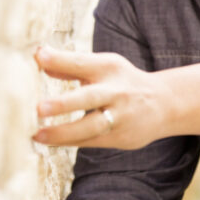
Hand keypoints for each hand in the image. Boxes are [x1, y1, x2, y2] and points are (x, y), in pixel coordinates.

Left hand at [33, 46, 168, 148]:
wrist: (163, 104)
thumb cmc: (122, 82)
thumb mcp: (102, 66)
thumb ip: (70, 65)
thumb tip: (39, 57)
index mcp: (109, 68)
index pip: (82, 62)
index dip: (59, 60)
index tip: (37, 57)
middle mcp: (116, 92)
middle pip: (89, 98)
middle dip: (63, 104)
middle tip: (38, 108)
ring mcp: (120, 117)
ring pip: (90, 127)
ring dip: (62, 133)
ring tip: (37, 135)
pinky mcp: (121, 138)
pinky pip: (91, 142)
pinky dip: (69, 142)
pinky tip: (50, 142)